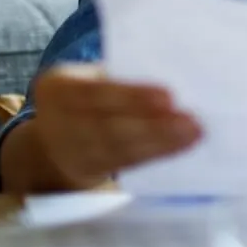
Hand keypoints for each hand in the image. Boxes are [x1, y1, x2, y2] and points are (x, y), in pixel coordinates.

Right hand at [27, 63, 202, 189]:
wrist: (53, 140)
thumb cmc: (88, 96)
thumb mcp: (90, 79)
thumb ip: (121, 77)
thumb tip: (175, 75)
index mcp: (57, 87)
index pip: (95, 92)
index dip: (131, 96)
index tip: (169, 97)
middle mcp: (57, 121)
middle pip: (108, 126)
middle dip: (152, 125)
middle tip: (191, 121)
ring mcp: (71, 151)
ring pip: (119, 149)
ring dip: (160, 143)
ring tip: (193, 134)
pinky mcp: (89, 171)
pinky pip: (126, 163)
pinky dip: (155, 154)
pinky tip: (181, 147)